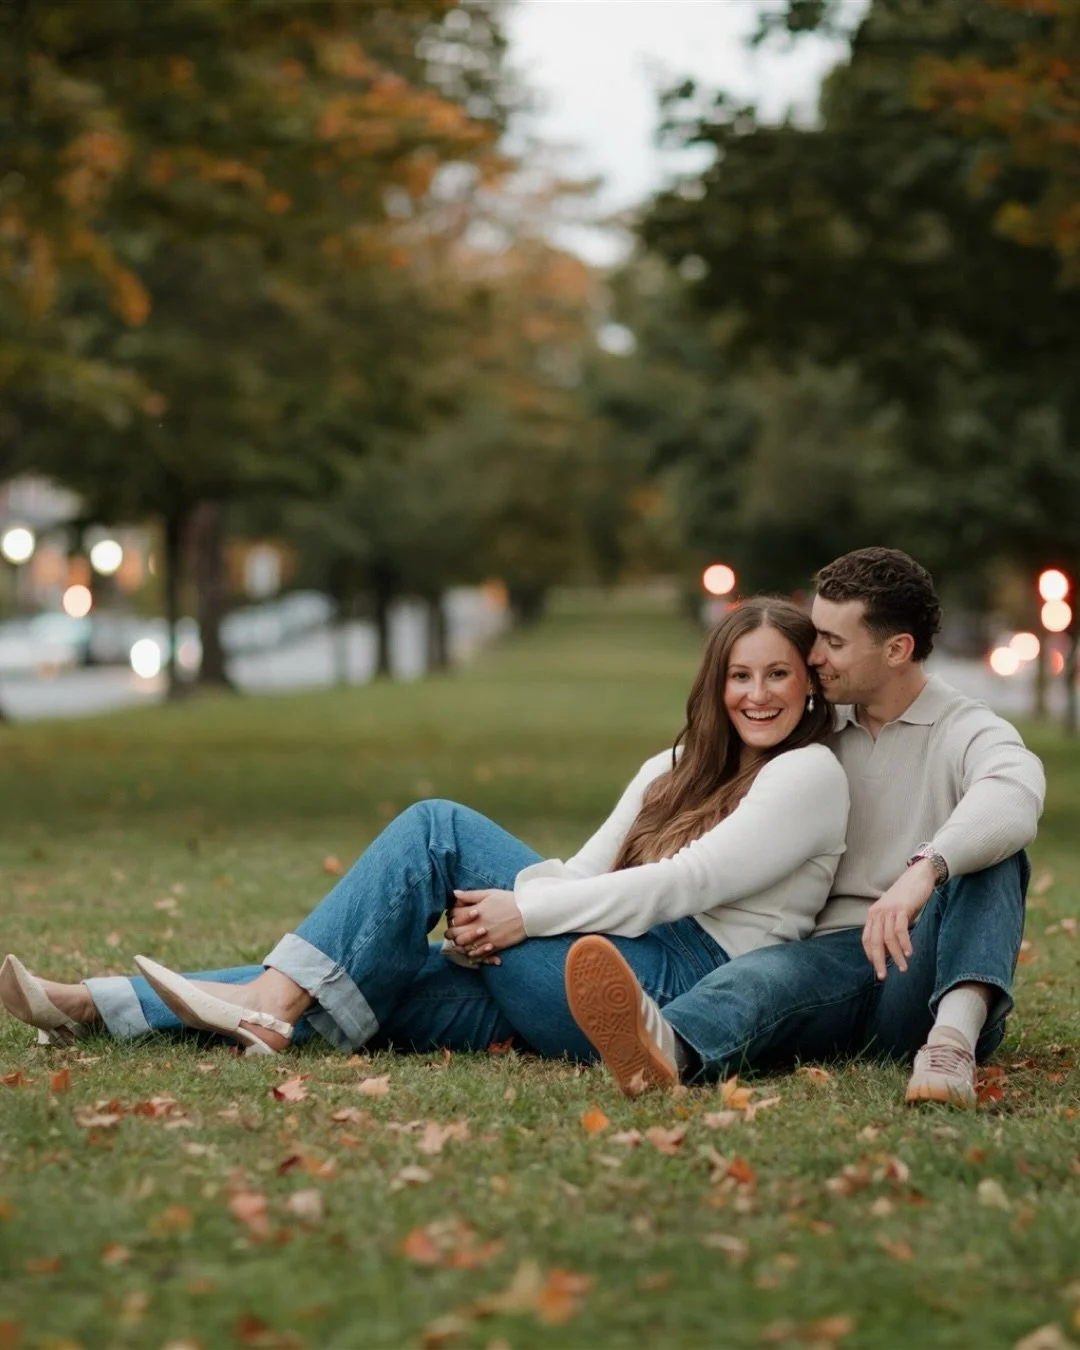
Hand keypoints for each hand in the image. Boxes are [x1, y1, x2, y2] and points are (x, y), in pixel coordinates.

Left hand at [445, 888, 525, 958]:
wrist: (529, 913)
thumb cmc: (509, 901)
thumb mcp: (489, 894)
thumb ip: (470, 895)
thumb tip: (454, 893)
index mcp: (475, 911)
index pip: (453, 914)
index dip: (451, 914)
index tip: (454, 913)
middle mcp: (477, 925)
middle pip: (454, 933)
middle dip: (451, 931)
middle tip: (454, 929)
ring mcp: (485, 937)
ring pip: (463, 946)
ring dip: (459, 944)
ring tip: (461, 940)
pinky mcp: (494, 946)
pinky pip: (477, 954)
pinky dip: (472, 954)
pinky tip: (472, 950)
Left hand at [861, 859, 936, 979]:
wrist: (918, 876)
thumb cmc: (907, 897)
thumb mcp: (895, 914)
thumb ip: (890, 928)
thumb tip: (891, 950)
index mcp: (873, 914)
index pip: (867, 939)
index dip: (871, 954)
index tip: (877, 967)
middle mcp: (877, 912)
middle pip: (875, 941)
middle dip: (878, 961)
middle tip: (883, 976)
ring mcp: (889, 910)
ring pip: (888, 938)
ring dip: (896, 955)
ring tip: (903, 967)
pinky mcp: (901, 908)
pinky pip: (900, 930)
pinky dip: (904, 943)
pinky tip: (909, 953)